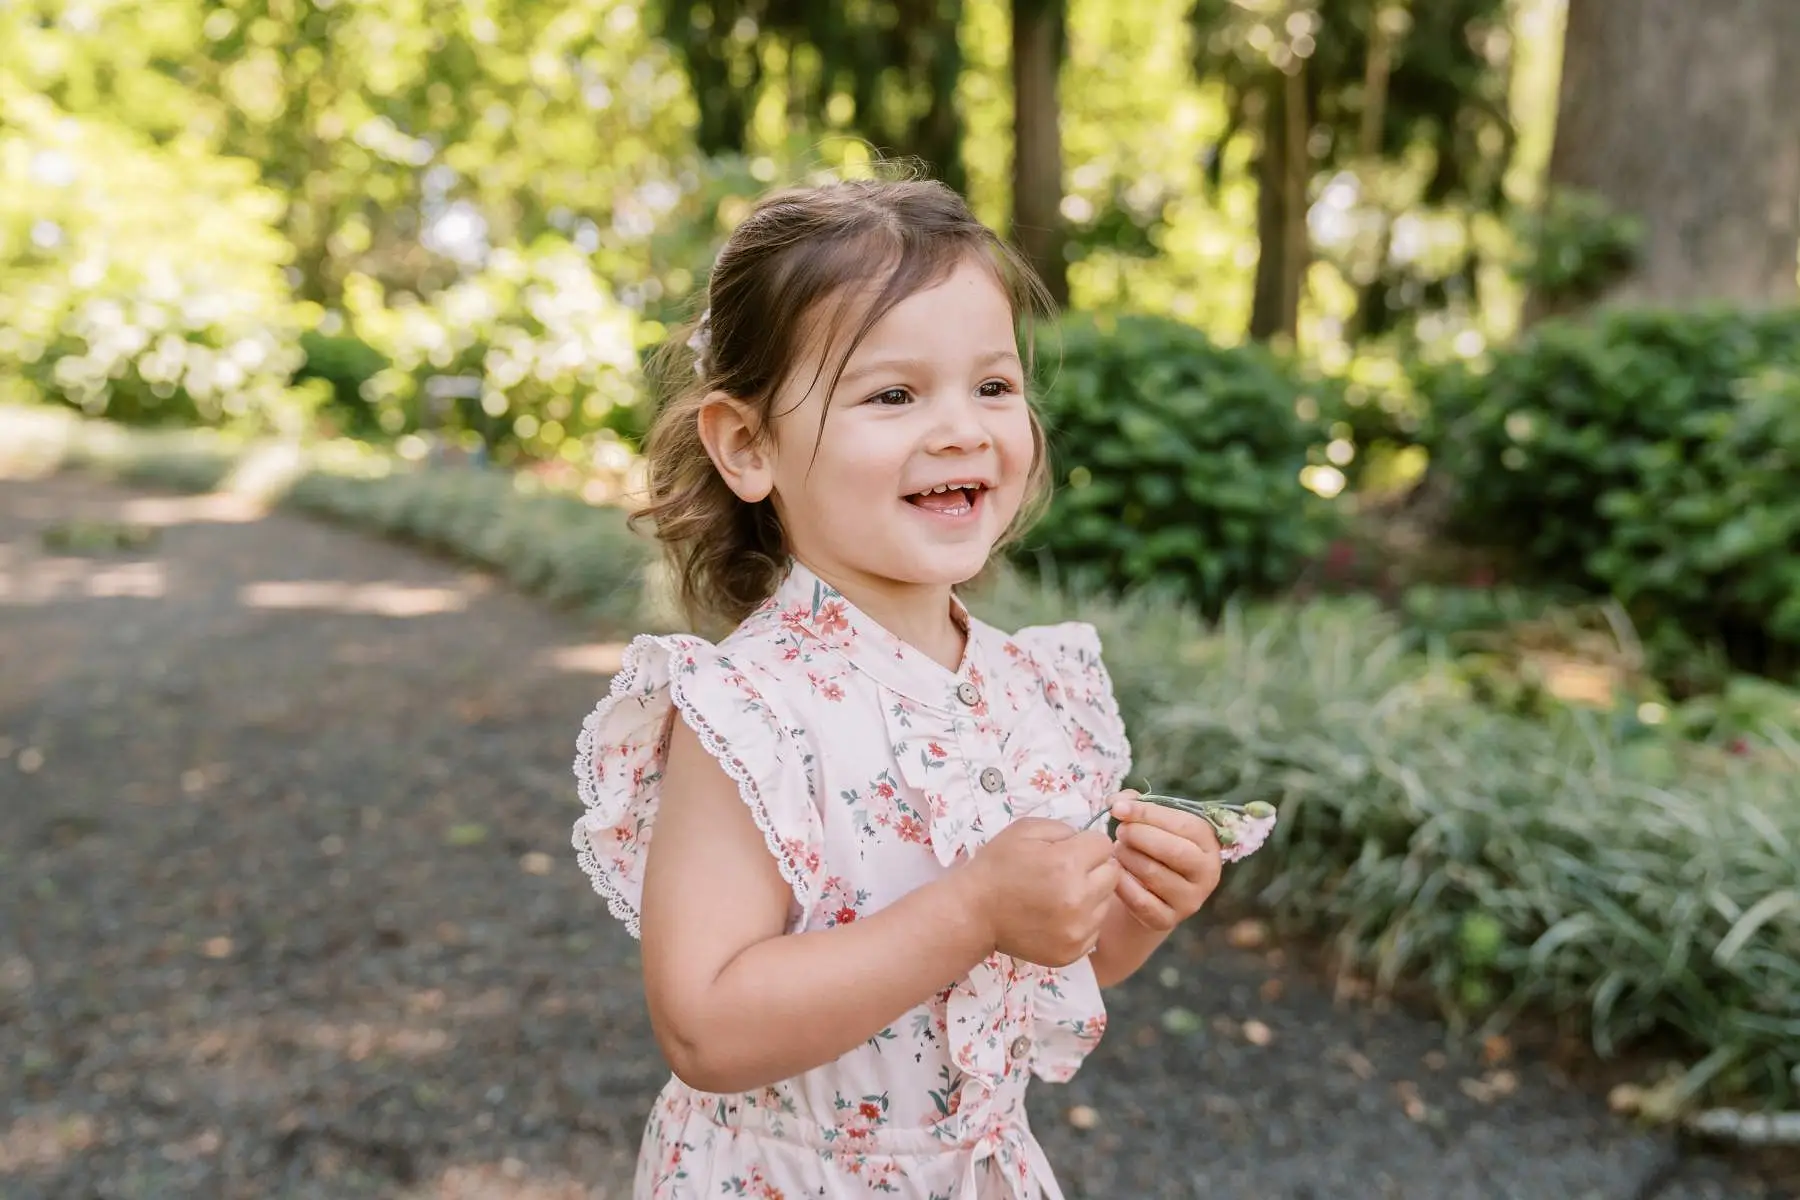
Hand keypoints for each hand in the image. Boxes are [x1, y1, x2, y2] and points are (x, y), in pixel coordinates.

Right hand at [964, 818, 1118, 966]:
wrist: (974, 913)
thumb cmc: (998, 867)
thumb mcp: (1026, 830)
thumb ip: (1065, 828)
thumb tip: (1088, 840)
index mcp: (1068, 863)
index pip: (1104, 844)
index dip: (1087, 843)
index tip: (1070, 850)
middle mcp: (1079, 898)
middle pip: (1113, 874)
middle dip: (1095, 868)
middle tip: (1068, 872)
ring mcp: (1078, 929)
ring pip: (1106, 903)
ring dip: (1091, 895)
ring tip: (1060, 895)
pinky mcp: (1073, 951)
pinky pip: (1095, 929)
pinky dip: (1082, 920)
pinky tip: (1057, 916)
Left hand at [1106, 792, 1222, 931]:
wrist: (1148, 894)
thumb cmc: (1152, 849)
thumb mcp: (1150, 824)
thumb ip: (1135, 805)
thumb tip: (1117, 801)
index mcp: (1208, 843)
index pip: (1184, 824)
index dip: (1149, 813)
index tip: (1118, 808)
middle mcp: (1207, 873)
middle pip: (1174, 851)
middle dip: (1139, 836)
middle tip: (1120, 831)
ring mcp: (1190, 900)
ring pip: (1154, 874)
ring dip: (1127, 857)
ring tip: (1117, 850)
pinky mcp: (1168, 920)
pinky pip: (1141, 901)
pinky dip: (1122, 884)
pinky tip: (1114, 872)